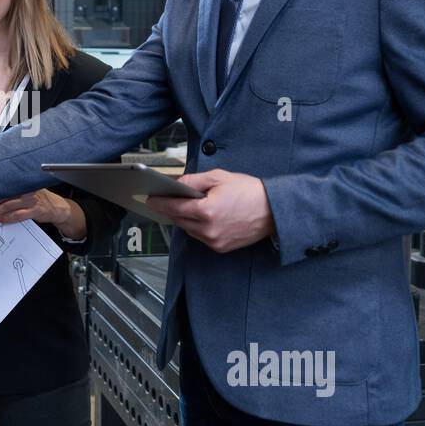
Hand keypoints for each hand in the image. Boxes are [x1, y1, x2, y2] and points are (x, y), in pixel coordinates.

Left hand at [0, 189, 69, 226]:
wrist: (58, 208)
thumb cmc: (40, 200)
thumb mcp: (29, 191)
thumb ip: (15, 193)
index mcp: (24, 184)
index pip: (5, 187)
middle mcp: (27, 190)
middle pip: (5, 196)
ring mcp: (32, 200)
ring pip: (9, 206)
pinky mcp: (35, 211)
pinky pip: (18, 215)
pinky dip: (8, 218)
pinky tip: (1, 220)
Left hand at [145, 169, 273, 252]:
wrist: (273, 210)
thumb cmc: (249, 191)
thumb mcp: (218, 178)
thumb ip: (193, 181)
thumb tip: (175, 185)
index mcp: (207, 211)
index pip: (173, 207)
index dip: (159, 202)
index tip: (150, 199)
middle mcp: (208, 230)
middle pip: (178, 220)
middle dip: (170, 209)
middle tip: (165, 200)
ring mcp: (214, 241)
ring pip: (188, 229)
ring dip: (184, 219)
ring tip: (186, 207)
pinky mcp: (220, 247)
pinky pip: (200, 237)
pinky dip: (197, 227)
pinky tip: (201, 217)